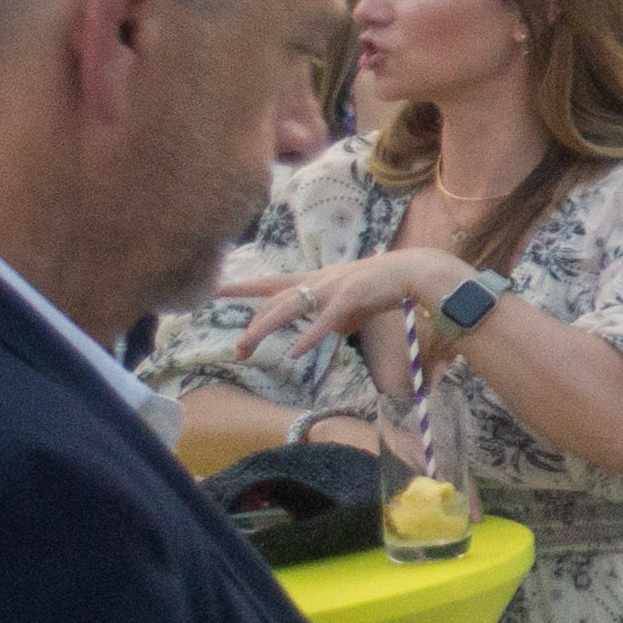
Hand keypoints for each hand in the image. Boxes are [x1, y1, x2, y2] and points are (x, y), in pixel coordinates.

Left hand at [220, 250, 437, 355]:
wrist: (411, 270)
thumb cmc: (380, 286)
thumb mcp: (345, 302)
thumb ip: (326, 317)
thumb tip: (318, 334)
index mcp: (313, 279)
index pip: (269, 283)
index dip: (239, 286)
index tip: (212, 290)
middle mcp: (316, 280)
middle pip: (273, 303)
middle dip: (251, 327)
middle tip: (237, 351)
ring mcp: (331, 287)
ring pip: (288, 308)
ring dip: (263, 330)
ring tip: (245, 349)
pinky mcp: (350, 297)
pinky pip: (324, 320)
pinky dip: (308, 337)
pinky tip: (294, 353)